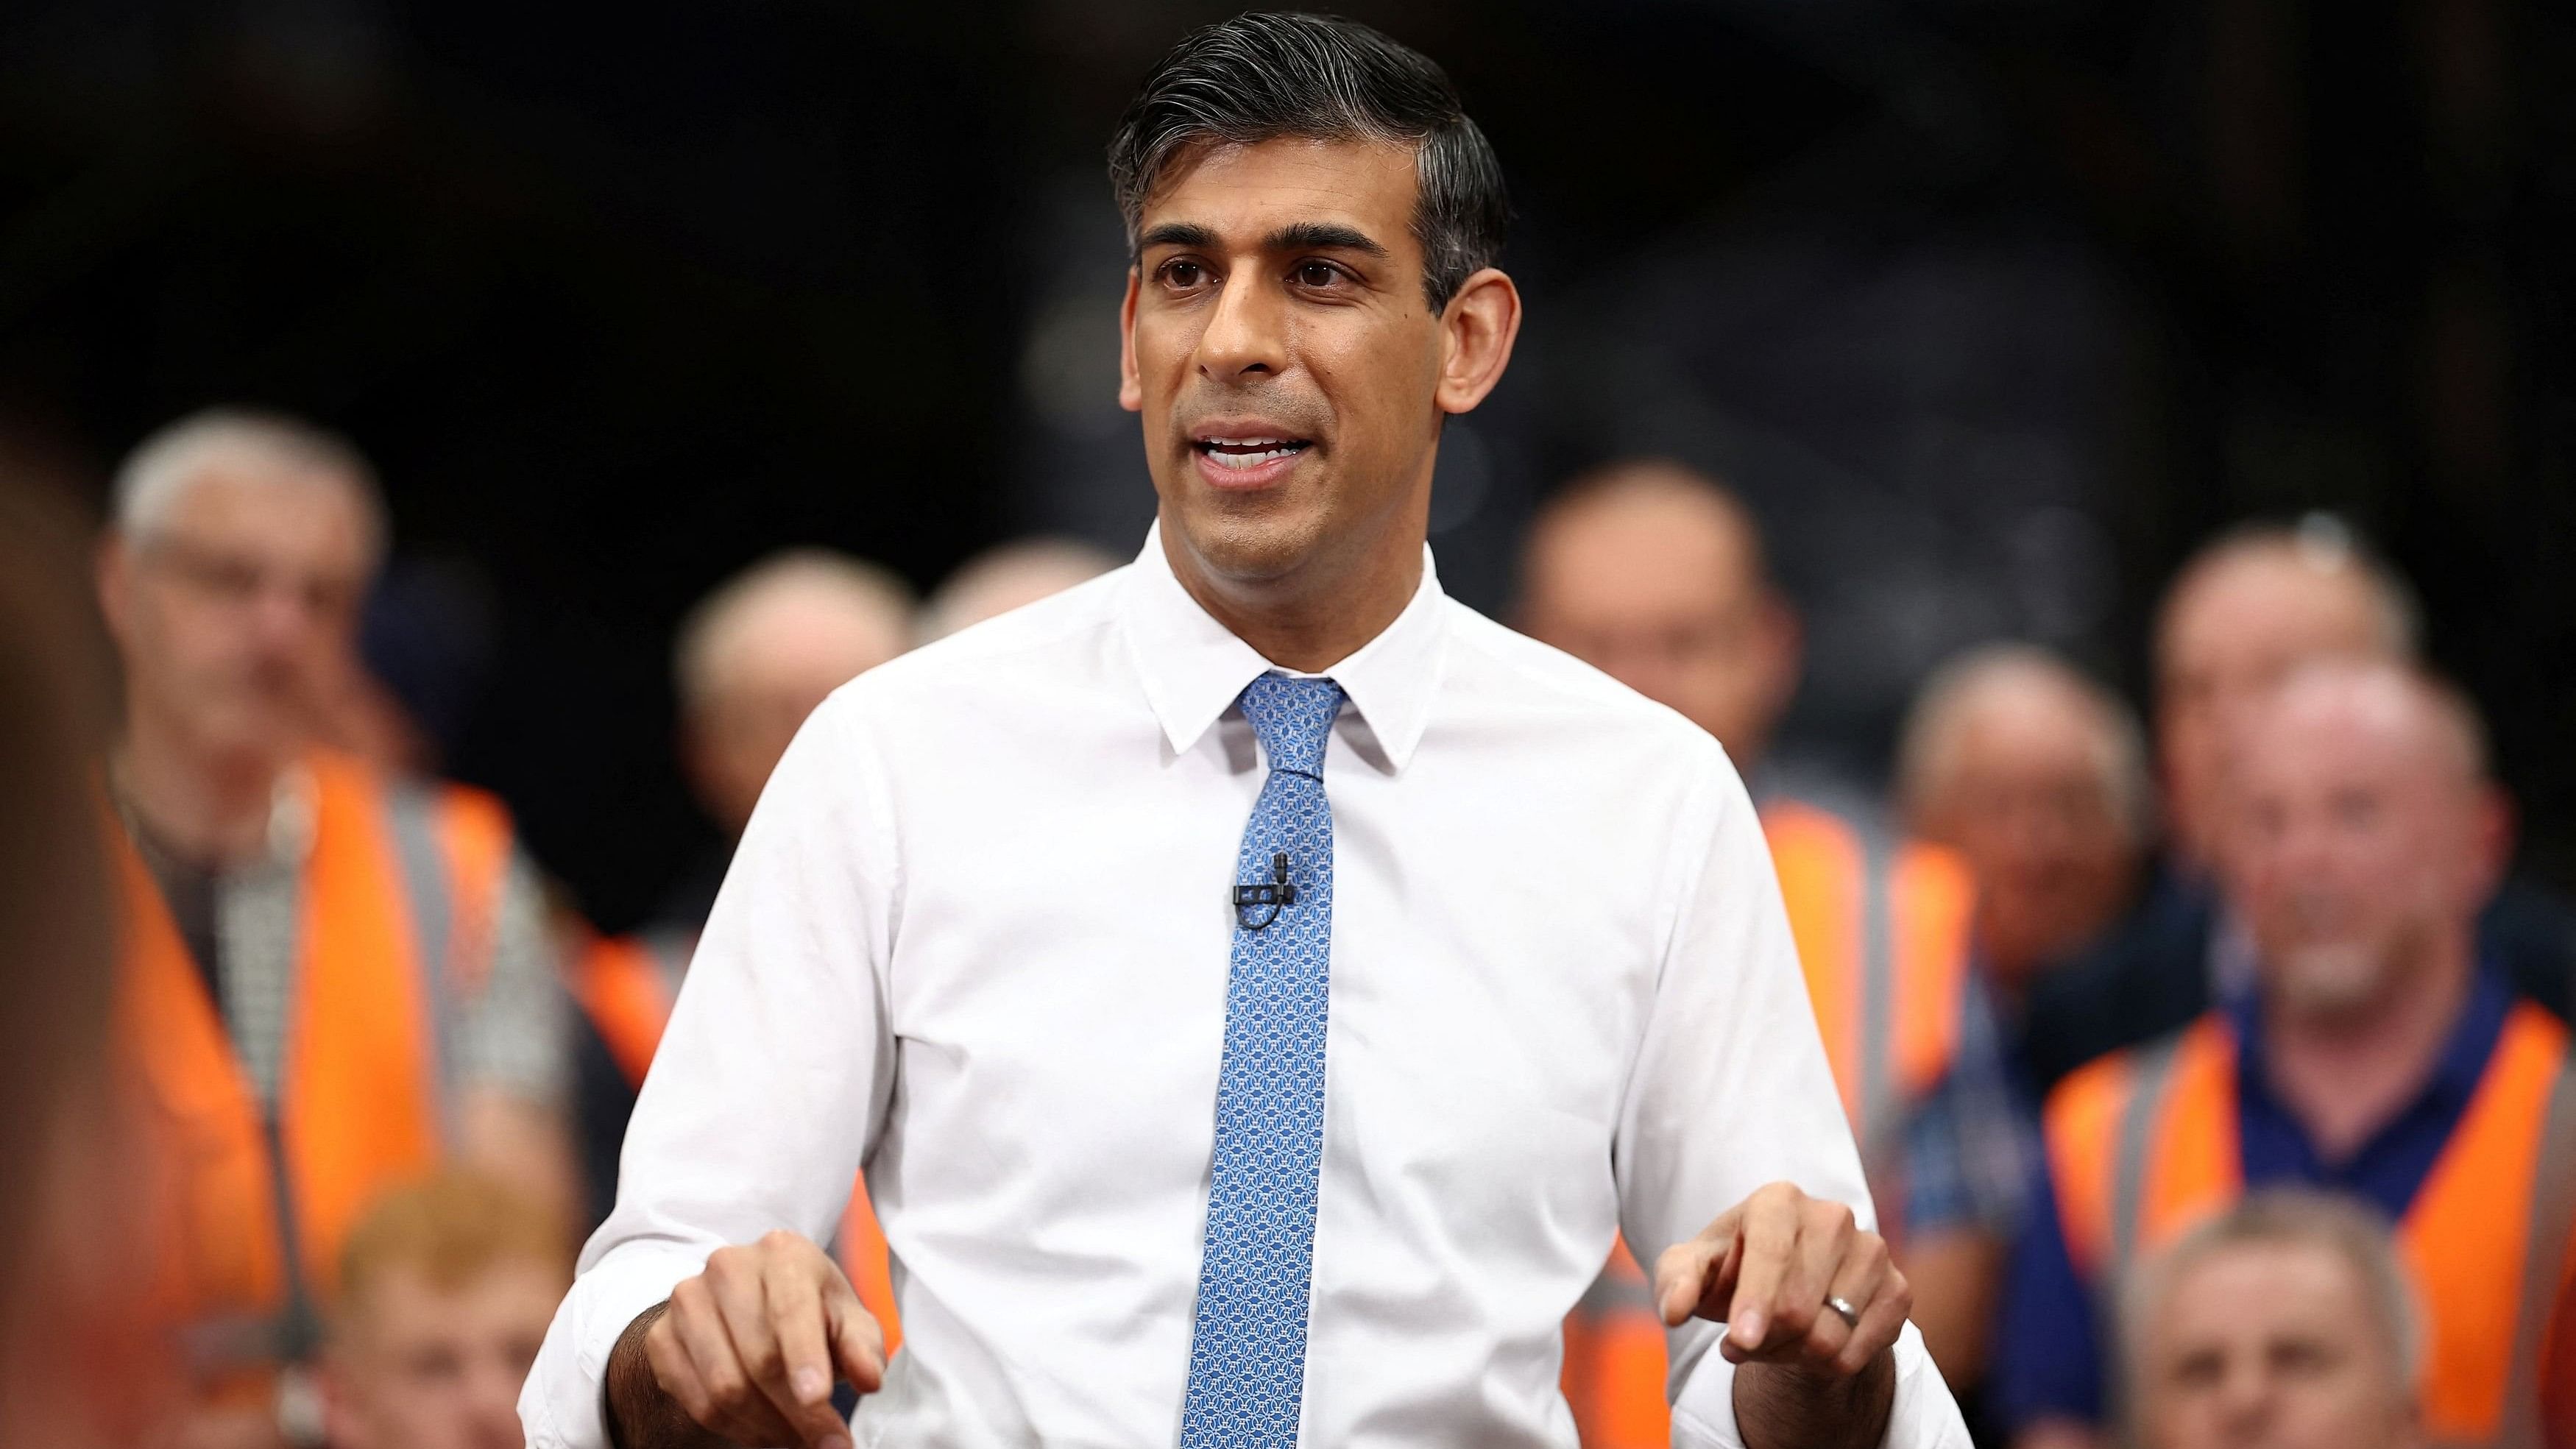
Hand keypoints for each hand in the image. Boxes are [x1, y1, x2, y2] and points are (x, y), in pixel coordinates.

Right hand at [641, 1230, 884, 1448]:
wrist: (747, 1304)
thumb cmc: (809, 1312)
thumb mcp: (846, 1320)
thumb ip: (862, 1347)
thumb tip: (869, 1379)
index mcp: (783, 1253)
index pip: (791, 1310)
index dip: (804, 1359)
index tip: (818, 1400)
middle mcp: (729, 1267)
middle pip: (759, 1358)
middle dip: (797, 1412)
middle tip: (828, 1443)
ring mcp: (688, 1301)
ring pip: (725, 1387)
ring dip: (768, 1427)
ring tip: (798, 1437)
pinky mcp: (661, 1338)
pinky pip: (698, 1402)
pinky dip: (736, 1429)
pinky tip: (764, 1431)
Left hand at [1653, 1181, 1908, 1377]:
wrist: (1787, 1284)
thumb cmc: (1729, 1270)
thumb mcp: (1690, 1271)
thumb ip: (1676, 1283)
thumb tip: (1674, 1311)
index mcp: (1777, 1200)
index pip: (1772, 1254)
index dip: (1755, 1302)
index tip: (1742, 1340)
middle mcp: (1832, 1216)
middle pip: (1798, 1309)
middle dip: (1762, 1340)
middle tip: (1743, 1340)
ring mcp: (1872, 1250)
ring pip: (1829, 1337)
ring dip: (1791, 1356)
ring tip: (1775, 1338)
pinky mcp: (1897, 1289)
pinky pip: (1860, 1353)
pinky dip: (1827, 1365)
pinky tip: (1811, 1344)